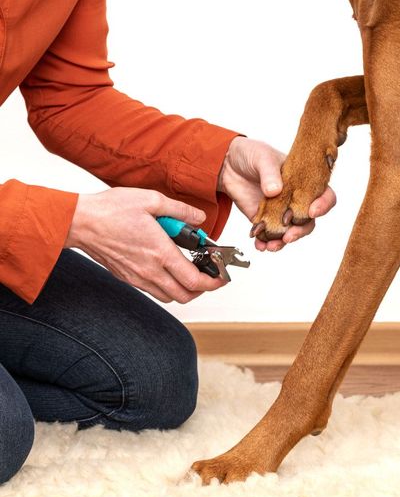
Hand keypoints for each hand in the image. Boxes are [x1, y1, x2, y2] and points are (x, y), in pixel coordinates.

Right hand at [65, 188, 226, 302]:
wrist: (80, 222)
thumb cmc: (111, 210)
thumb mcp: (151, 200)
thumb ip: (180, 210)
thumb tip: (200, 218)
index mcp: (160, 253)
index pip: (194, 280)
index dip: (213, 282)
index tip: (222, 277)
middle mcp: (150, 271)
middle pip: (185, 295)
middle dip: (203, 289)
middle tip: (210, 275)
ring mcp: (137, 277)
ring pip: (169, 297)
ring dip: (185, 289)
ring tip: (191, 272)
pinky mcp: (127, 278)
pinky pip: (154, 291)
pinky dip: (167, 286)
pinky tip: (169, 268)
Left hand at [218, 136, 335, 250]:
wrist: (228, 164)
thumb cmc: (252, 154)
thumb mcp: (262, 157)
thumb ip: (269, 173)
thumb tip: (274, 191)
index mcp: (304, 180)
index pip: (324, 194)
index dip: (323, 204)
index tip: (312, 211)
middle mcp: (296, 198)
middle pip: (308, 219)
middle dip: (301, 230)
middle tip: (289, 235)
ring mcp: (281, 211)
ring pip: (291, 231)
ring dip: (284, 241)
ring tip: (271, 245)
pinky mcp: (265, 220)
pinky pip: (270, 235)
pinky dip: (266, 243)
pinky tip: (260, 245)